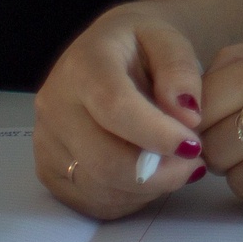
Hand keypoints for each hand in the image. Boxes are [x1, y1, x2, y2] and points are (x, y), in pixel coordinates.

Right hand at [33, 3, 209, 219]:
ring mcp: (47, 142)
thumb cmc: (144, 45)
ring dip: (148, 187)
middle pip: (102, 159)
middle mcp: (54, 105)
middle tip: (196, 164)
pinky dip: (129, 199)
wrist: (108, 51)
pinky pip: (90, 201)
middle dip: (158, 172)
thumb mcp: (169, 40)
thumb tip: (187, 116)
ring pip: (97, 187)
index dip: (156, 133)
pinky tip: (152, 177)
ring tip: (178, 166)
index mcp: (83, 65)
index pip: (115, 107)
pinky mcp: (48, 170)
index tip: (194, 147)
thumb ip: (181, 72)